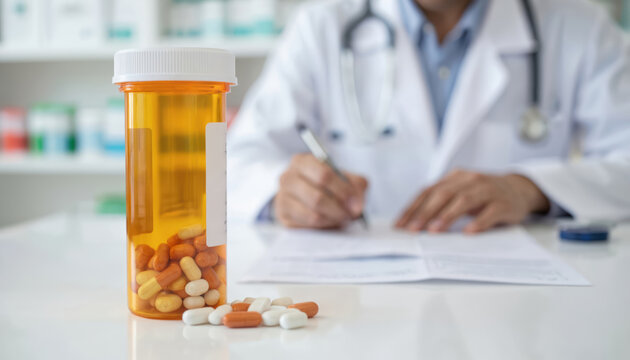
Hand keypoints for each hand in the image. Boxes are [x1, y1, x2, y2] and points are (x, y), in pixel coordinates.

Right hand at [274, 154, 367, 228]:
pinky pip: (308, 225)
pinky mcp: (283, 216)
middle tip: (352, 214)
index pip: (323, 175)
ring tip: (343, 217)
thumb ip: (356, 185)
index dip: (343, 191)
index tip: (356, 203)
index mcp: (302, 161)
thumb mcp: (344, 178)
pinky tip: (331, 220)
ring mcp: (282, 197)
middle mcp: (288, 178)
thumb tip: (357, 205)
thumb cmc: (327, 184)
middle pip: (317, 197)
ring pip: (313, 214)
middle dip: (339, 208)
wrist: (306, 195)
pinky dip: (325, 225)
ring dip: (333, 218)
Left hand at [395, 170, 549, 232]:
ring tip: (434, 230)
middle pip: (444, 194)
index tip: (400, 224)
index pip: (429, 191)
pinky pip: (490, 212)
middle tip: (413, 229)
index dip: (413, 207)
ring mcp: (488, 190)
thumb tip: (414, 223)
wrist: (520, 189)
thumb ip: (442, 202)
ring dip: (447, 216)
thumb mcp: (461, 192)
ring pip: (464, 200)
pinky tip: (468, 232)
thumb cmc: (483, 195)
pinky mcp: (504, 203)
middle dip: (426, 212)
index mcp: (455, 177)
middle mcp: (470, 180)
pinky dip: (478, 222)